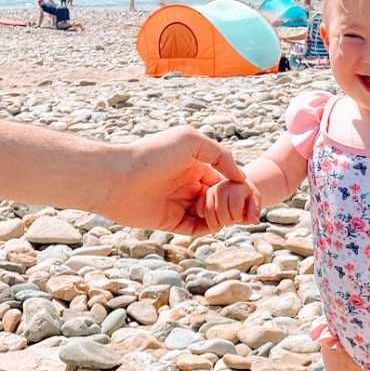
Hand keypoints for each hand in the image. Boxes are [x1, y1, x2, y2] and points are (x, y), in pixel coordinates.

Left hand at [104, 126, 247, 234]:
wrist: (117, 177)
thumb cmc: (152, 154)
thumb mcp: (191, 141)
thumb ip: (220, 155)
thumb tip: (240, 177)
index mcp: (194, 166)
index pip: (224, 179)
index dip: (239, 186)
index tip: (250, 192)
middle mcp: (187, 185)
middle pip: (220, 199)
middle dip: (234, 204)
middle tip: (245, 209)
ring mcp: (179, 204)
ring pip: (211, 215)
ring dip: (223, 216)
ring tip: (230, 215)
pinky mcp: (170, 222)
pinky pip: (196, 229)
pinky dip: (209, 228)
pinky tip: (215, 223)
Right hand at [203, 178, 260, 231]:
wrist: (238, 187)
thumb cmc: (248, 197)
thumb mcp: (255, 203)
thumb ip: (254, 212)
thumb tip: (254, 221)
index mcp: (237, 187)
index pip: (235, 210)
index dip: (238, 218)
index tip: (241, 217)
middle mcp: (222, 187)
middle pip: (221, 214)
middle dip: (228, 222)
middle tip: (232, 220)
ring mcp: (210, 191)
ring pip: (210, 215)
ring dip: (217, 223)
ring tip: (224, 220)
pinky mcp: (202, 196)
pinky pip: (201, 212)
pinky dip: (207, 219)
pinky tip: (215, 218)